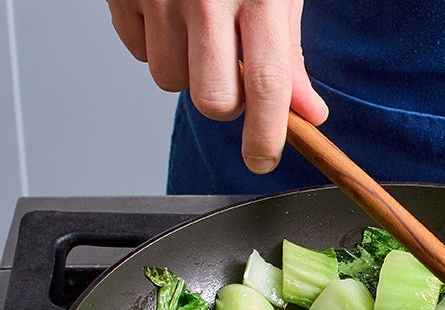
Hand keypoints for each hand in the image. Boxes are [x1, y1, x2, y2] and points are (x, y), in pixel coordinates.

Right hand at [106, 0, 328, 173]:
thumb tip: (308, 114)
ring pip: (169, 80)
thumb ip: (291, 55)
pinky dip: (154, 45)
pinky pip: (137, 51)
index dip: (266, 134)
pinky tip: (170, 15)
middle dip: (225, 103)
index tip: (264, 160)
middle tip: (232, 74)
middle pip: (212, 99)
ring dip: (187, 72)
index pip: (266, 86)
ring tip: (200, 32)